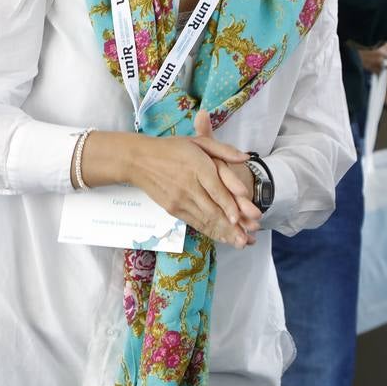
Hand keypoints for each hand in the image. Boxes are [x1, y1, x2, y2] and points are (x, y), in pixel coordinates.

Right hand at [87, 112, 253, 247]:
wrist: (139, 161)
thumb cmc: (172, 148)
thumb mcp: (199, 142)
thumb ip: (223, 150)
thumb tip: (246, 158)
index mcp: (197, 168)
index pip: (216, 190)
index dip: (228, 205)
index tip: (239, 218)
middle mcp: (188, 186)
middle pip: (212, 209)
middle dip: (231, 226)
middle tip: (247, 238)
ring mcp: (179, 200)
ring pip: (204, 219)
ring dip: (223, 233)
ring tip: (240, 243)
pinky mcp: (173, 210)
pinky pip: (194, 222)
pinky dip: (209, 231)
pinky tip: (222, 238)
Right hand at [358, 41, 386, 74]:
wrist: (346, 48)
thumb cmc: (356, 41)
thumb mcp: (369, 38)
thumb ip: (378, 41)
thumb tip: (385, 43)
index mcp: (381, 43)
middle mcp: (381, 52)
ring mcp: (376, 61)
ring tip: (385, 63)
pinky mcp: (370, 68)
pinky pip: (380, 71)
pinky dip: (379, 70)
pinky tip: (376, 66)